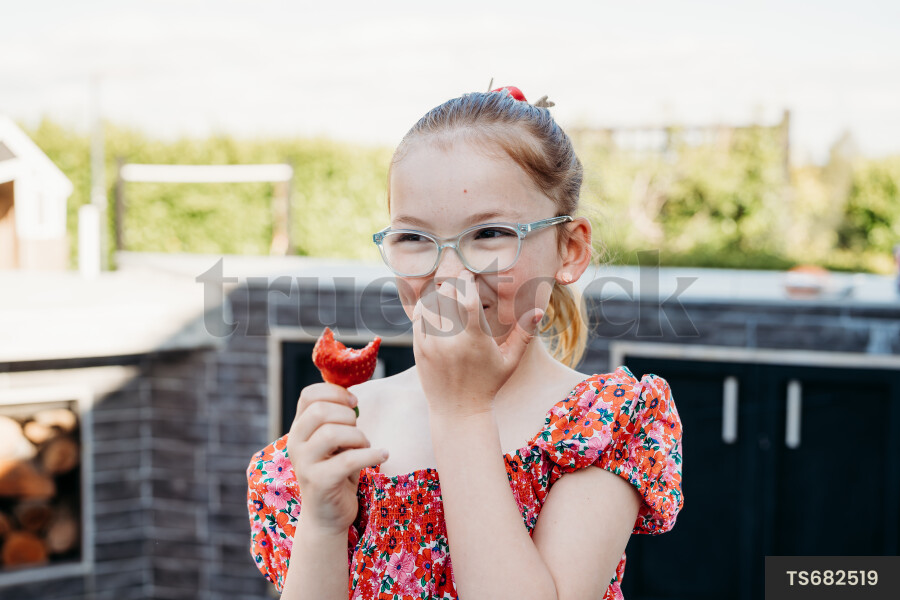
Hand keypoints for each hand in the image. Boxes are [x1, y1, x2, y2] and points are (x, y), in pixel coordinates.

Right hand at [286, 383, 387, 534]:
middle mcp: (296, 444)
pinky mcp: (319, 482)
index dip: (335, 392)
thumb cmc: (336, 473)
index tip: (354, 403)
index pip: (308, 395)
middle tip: (359, 432)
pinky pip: (348, 460)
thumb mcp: (333, 443)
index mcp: (299, 429)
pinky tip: (382, 455)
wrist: (327, 516)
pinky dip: (371, 455)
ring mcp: (305, 464)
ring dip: (359, 437)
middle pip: (320, 410)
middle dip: (349, 416)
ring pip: (332, 433)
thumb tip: (353, 395)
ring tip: (366, 447)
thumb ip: (336, 419)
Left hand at [412, 269, 542, 418]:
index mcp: (475, 340)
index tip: (469, 275)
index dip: (468, 281)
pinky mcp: (419, 350)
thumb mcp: (510, 361)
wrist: (458, 410)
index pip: (468, 299)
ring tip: (447, 295)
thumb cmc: (488, 384)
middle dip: (453, 285)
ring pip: (429, 305)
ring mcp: (432, 345)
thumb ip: (524, 334)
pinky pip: (418, 319)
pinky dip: (425, 308)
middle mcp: (451, 341)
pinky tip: (434, 308)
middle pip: (446, 297)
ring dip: (438, 295)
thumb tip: (539, 310)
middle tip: (459, 284)